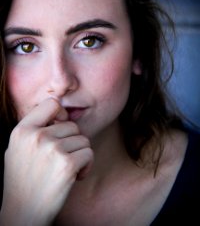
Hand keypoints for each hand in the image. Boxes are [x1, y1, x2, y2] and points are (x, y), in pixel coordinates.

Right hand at [0, 98, 92, 225]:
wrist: (23, 213)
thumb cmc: (23, 179)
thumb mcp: (18, 148)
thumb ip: (35, 128)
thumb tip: (60, 109)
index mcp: (22, 130)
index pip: (52, 104)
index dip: (61, 114)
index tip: (60, 128)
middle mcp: (36, 136)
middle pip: (72, 125)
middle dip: (71, 142)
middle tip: (61, 159)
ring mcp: (52, 149)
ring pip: (83, 139)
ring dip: (79, 154)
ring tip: (65, 169)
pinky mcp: (67, 164)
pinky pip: (88, 153)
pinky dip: (86, 166)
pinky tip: (74, 176)